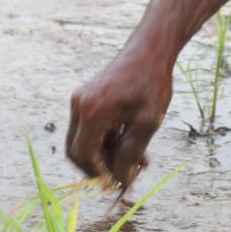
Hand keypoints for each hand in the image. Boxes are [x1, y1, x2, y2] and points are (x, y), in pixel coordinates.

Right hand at [66, 51, 172, 190]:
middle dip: (102, 166)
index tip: (120, 182)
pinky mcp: (86, 98)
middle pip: (78, 151)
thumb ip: (130, 155)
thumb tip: (119, 181)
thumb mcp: (147, 123)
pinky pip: (90, 128)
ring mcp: (80, 100)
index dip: (99, 174)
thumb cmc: (152, 82)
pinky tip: (131, 141)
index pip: (83, 156)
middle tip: (130, 172)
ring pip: (85, 141)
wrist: (151, 49)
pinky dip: (107, 139)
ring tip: (139, 158)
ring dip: (107, 154)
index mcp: (91, 111)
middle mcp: (79, 105)